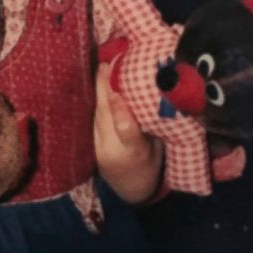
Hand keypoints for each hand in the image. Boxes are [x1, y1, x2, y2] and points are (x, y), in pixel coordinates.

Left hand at [94, 63, 162, 203]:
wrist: (130, 190)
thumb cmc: (152, 166)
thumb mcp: (161, 149)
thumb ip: (157, 125)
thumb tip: (158, 93)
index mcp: (136, 153)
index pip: (127, 133)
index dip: (121, 112)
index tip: (119, 92)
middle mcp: (113, 151)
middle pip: (106, 117)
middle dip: (105, 89)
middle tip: (109, 62)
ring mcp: (99, 148)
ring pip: (98, 114)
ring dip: (99, 89)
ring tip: (104, 65)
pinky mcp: (92, 143)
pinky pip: (95, 117)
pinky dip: (97, 98)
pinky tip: (99, 81)